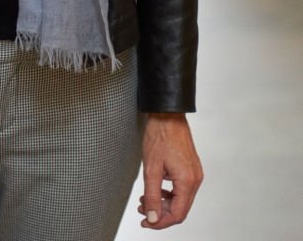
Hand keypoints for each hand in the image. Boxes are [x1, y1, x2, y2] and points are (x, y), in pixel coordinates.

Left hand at [138, 113, 202, 228]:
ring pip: (180, 199)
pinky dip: (168, 193)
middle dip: (160, 212)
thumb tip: (152, 218)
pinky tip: (156, 189)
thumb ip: (152, 196)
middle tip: (142, 209)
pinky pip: (182, 188)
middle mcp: (195, 179)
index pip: (177, 214)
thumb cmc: (159, 135)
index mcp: (188, 181)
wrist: (167, 114)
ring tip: (145, 199)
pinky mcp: (190, 168)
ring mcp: (194, 173)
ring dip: (163, 203)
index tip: (146, 222)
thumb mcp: (151, 169)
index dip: (160, 222)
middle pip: (180, 209)